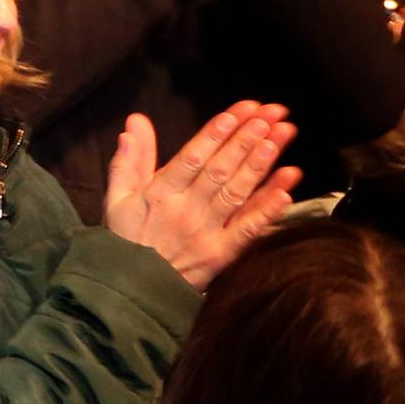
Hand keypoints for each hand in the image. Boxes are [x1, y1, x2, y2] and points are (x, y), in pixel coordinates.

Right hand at [104, 103, 301, 287]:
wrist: (130, 293)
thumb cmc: (125, 240)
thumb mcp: (117, 197)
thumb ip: (129, 159)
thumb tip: (135, 122)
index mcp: (160, 192)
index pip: (193, 156)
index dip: (218, 132)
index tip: (241, 110)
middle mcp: (186, 209)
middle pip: (221, 168)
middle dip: (248, 138)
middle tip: (272, 114)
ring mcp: (206, 233)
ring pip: (237, 192)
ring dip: (261, 163)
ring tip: (281, 136)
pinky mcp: (221, 256)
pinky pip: (248, 229)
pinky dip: (267, 209)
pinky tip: (286, 188)